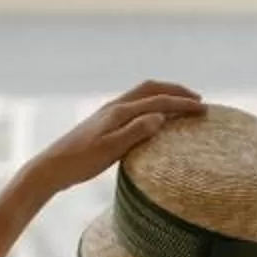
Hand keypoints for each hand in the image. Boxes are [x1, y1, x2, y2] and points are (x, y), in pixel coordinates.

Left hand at [29, 80, 203, 196]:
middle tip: (198, 100)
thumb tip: (161, 117)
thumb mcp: (111, 150)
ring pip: (142, 93)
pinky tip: (154, 115)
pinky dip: (152, 102)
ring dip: (164, 94)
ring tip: (181, 103)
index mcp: (119, 112)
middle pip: (151, 88)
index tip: (204, 109)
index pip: (158, 102)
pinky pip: (135, 103)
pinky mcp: (104, 121)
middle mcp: (115, 107)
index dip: (182, 104)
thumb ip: (136, 132)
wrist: (52, 167)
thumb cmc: (80, 162)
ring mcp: (108, 113)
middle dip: (176, 91)